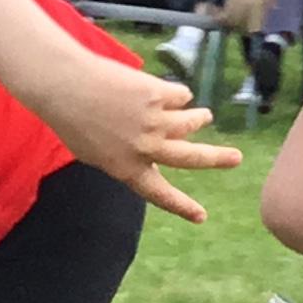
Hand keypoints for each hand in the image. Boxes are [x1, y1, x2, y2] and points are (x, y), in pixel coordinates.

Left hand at [27, 49, 241, 223]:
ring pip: (190, 123)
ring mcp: (154, 121)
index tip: (201, 217)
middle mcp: (145, 149)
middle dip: (217, 159)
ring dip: (199, 119)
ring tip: (204, 117)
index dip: (182, 206)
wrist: (66, 85)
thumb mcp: (95, 152)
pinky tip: (171, 93)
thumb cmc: (73, 119)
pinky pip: (180, 96)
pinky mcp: (158, 94)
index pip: (160, 194)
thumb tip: (155, 151)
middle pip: (191, 158)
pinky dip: (178, 95)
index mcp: (127, 169)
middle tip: (236, 158)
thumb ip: (125, 157)